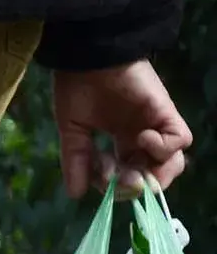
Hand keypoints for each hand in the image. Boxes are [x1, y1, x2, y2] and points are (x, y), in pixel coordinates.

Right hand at [52, 61, 191, 198]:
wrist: (88, 58)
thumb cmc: (77, 87)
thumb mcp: (73, 131)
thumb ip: (76, 161)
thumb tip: (75, 195)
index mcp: (121, 141)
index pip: (129, 175)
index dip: (118, 185)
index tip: (100, 179)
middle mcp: (142, 136)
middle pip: (154, 174)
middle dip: (138, 186)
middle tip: (123, 183)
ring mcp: (156, 125)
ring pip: (173, 162)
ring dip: (155, 174)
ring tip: (134, 169)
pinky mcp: (166, 113)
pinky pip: (180, 140)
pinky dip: (163, 147)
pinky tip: (141, 137)